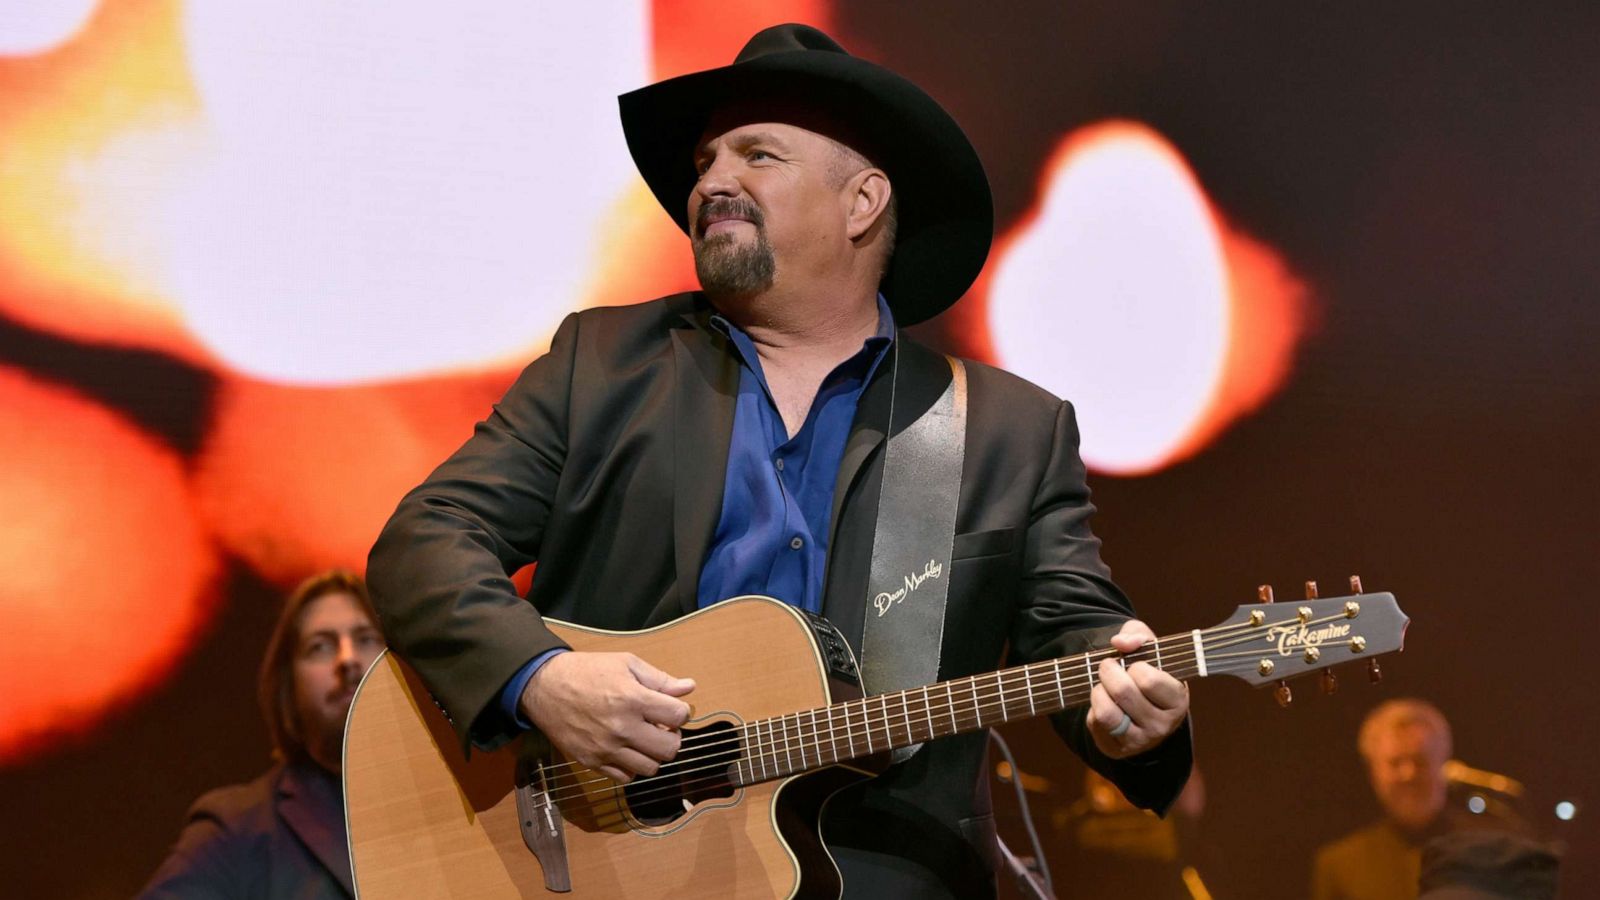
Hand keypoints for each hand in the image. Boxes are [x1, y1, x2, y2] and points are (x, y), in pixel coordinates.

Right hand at [518, 651, 695, 782]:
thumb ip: (659, 679)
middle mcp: (621, 728)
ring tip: (643, 738)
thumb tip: (689, 687)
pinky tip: (626, 749)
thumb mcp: (626, 664)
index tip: (672, 708)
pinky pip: (625, 777)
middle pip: (670, 748)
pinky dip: (631, 766)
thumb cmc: (587, 671)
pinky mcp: (591, 762)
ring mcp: (606, 749)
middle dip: (672, 737)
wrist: (544, 686)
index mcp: (632, 699)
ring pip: (650, 768)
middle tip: (661, 726)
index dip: (681, 711)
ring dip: (653, 754)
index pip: (679, 716)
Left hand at [1086, 620, 1188, 758]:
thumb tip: (1120, 642)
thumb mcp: (1150, 647)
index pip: (1149, 680)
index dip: (1135, 665)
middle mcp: (1162, 725)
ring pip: (1107, 712)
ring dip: (1098, 691)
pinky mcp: (1117, 749)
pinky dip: (1094, 707)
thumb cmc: (1148, 673)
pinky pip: (1096, 723)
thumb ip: (1138, 635)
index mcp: (1177, 700)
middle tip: (1109, 666)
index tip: (1134, 664)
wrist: (1139, 708)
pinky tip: (1104, 703)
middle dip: (1109, 671)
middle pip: (1123, 692)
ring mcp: (1140, 740)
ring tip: (1104, 685)